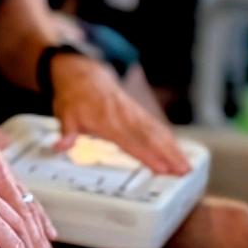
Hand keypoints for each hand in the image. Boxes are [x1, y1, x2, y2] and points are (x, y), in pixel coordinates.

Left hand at [50, 55, 190, 175]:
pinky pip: (156, 126)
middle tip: (184, 171)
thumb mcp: (64, 115)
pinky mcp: (138, 112)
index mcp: (107, 121)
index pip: (130, 142)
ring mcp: (134, 113)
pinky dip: (169, 139)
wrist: (82, 75)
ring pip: (157, 132)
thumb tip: (60, 147)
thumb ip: (66, 133)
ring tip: (187, 166)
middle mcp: (124, 117)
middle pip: (150, 138)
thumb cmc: (73, 98)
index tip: (161, 168)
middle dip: (168, 155)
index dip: (147, 156)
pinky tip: (179, 151)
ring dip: (173, 149)